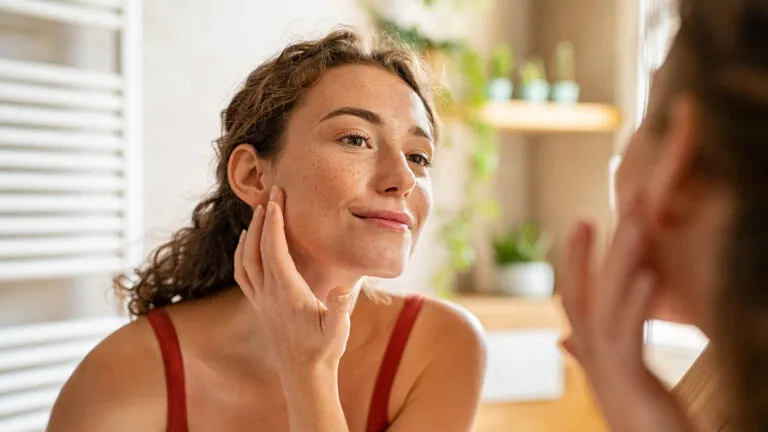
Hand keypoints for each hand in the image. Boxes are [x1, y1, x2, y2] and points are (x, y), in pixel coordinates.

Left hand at [233, 186, 353, 377]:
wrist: (304, 375)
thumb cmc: (324, 350)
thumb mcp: (338, 330)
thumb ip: (339, 309)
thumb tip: (341, 288)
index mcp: (287, 294)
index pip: (275, 251)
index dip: (275, 224)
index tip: (278, 200)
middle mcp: (268, 294)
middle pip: (258, 248)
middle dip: (264, 218)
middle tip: (272, 193)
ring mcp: (261, 300)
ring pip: (246, 259)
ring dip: (251, 233)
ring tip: (260, 211)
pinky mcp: (259, 306)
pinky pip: (243, 273)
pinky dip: (242, 252)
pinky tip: (247, 242)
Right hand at [560, 211, 694, 431]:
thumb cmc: (638, 415)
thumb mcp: (614, 374)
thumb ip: (589, 351)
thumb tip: (564, 337)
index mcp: (591, 348)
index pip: (576, 294)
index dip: (576, 256)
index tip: (583, 219)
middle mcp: (591, 353)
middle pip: (587, 290)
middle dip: (597, 245)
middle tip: (617, 204)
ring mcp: (605, 366)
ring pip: (607, 303)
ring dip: (620, 260)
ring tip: (635, 223)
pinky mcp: (627, 379)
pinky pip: (627, 335)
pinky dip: (636, 303)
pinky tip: (647, 276)